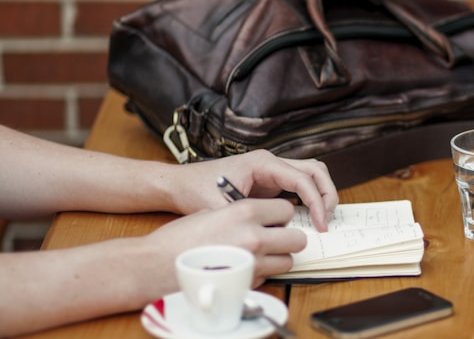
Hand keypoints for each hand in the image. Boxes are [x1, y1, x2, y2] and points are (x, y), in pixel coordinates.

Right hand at [143, 198, 306, 286]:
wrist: (157, 265)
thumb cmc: (180, 238)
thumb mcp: (212, 211)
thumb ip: (242, 214)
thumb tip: (262, 219)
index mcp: (245, 211)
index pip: (287, 209)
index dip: (282, 215)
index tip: (275, 218)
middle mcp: (254, 236)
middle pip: (297, 238)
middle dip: (288, 238)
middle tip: (276, 237)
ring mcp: (253, 263)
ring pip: (288, 261)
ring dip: (278, 257)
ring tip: (260, 254)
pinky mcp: (247, 283)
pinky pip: (270, 276)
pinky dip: (263, 272)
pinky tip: (244, 266)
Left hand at [167, 149, 337, 231]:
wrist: (180, 184)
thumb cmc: (196, 190)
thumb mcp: (221, 208)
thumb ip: (248, 220)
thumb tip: (273, 235)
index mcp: (262, 163)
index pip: (303, 179)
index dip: (317, 202)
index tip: (320, 224)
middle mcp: (271, 162)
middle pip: (315, 170)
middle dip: (327, 194)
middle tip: (327, 221)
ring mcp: (272, 170)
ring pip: (311, 174)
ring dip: (321, 194)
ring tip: (322, 219)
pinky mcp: (271, 181)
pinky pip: (300, 185)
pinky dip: (310, 199)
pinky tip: (307, 218)